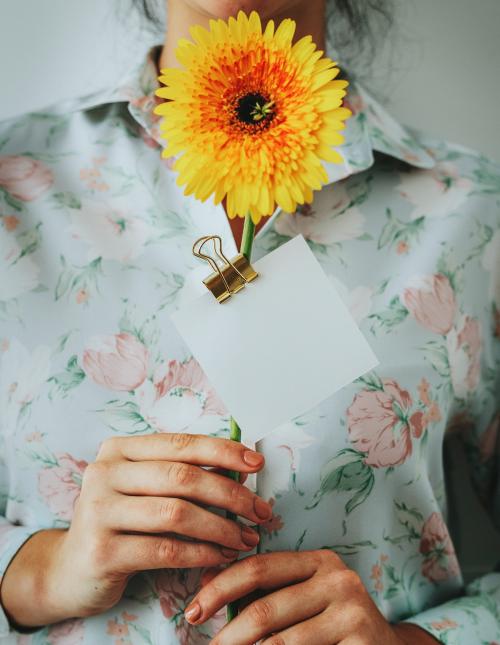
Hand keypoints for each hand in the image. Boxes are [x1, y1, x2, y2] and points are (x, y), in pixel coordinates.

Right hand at [1, 433, 271, 626]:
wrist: (70, 569)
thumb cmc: (121, 522)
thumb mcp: (144, 489)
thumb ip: (180, 473)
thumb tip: (240, 468)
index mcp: (118, 450)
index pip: (180, 444)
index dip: (223, 451)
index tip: (257, 463)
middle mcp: (104, 473)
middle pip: (183, 477)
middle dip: (231, 494)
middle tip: (261, 512)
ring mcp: (98, 511)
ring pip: (177, 514)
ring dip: (222, 528)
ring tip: (245, 538)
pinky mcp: (101, 551)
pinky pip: (166, 550)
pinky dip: (202, 553)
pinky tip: (222, 557)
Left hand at [184, 550, 441, 644]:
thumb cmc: (332, 628)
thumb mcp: (301, 600)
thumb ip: (262, 592)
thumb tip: (205, 587)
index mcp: (319, 561)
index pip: (259, 567)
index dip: (221, 588)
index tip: (192, 611)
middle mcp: (338, 578)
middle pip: (265, 609)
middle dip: (227, 635)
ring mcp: (353, 611)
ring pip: (280, 643)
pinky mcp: (361, 641)